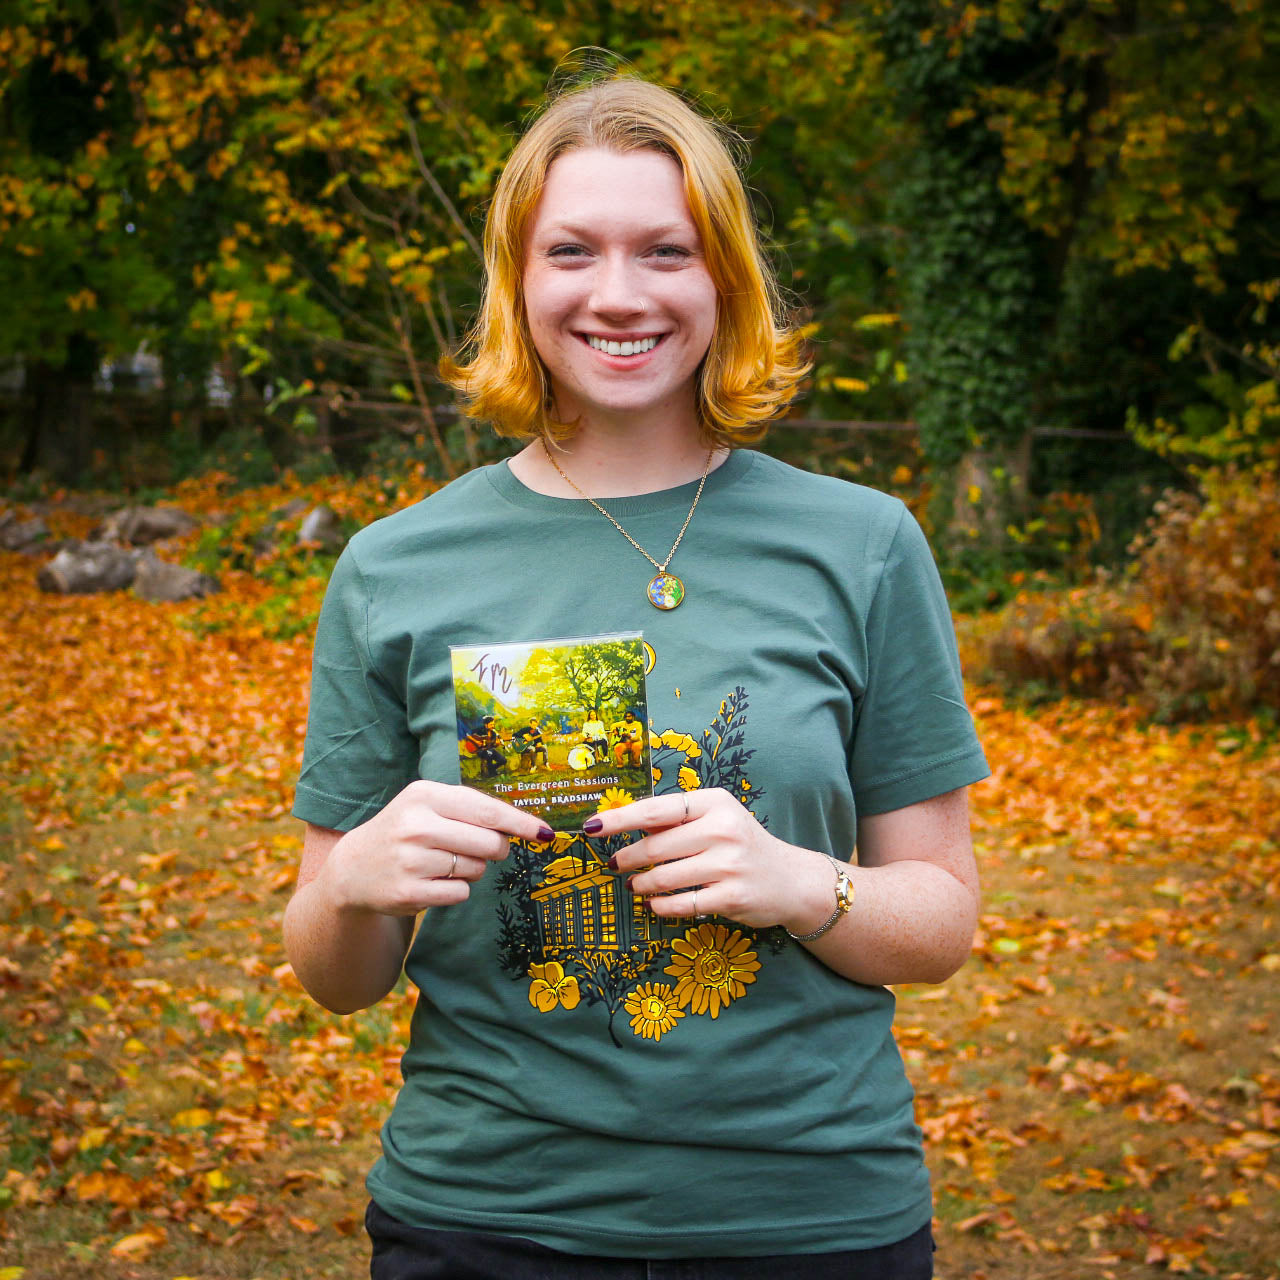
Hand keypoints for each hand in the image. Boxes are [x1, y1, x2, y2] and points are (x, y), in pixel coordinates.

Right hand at [321, 780, 553, 917]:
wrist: (353, 867)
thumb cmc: (406, 830)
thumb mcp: (429, 805)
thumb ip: (473, 810)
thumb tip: (525, 826)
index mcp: (424, 795)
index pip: (487, 811)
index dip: (520, 823)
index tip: (545, 832)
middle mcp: (415, 825)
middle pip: (488, 843)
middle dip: (495, 849)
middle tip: (481, 849)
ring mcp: (410, 860)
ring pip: (476, 869)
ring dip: (471, 869)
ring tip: (442, 862)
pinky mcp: (408, 892)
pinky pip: (460, 893)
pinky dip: (456, 889)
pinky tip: (432, 881)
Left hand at [585, 788, 834, 933]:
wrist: (790, 880)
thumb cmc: (742, 845)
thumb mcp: (715, 819)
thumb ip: (675, 820)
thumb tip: (622, 821)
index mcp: (714, 803)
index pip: (656, 809)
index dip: (619, 818)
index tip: (591, 826)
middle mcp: (723, 830)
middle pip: (656, 846)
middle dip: (627, 857)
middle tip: (614, 863)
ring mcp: (729, 865)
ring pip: (665, 877)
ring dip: (641, 884)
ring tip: (634, 885)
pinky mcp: (732, 897)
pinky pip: (682, 904)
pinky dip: (660, 906)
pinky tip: (654, 903)